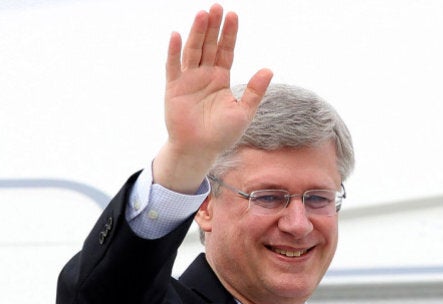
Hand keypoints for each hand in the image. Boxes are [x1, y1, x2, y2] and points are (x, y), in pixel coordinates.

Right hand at [154, 4, 272, 192]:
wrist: (199, 150)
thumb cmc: (222, 134)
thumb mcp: (243, 111)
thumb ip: (254, 91)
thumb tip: (269, 69)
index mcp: (221, 78)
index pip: (226, 50)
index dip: (229, 34)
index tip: (233, 15)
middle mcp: (204, 75)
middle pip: (210, 45)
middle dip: (213, 27)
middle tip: (217, 6)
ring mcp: (188, 80)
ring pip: (193, 51)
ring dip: (197, 33)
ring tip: (202, 14)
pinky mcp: (174, 88)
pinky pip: (173, 66)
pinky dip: (173, 51)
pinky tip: (176, 35)